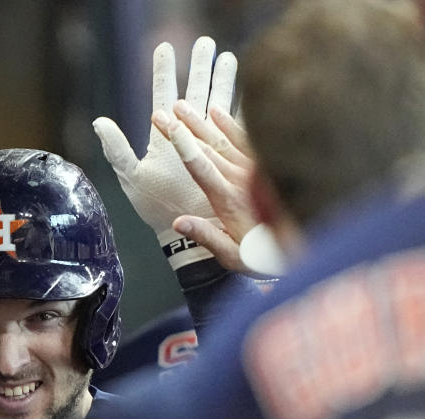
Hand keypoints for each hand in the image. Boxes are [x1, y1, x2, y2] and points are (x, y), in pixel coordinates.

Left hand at [93, 37, 236, 267]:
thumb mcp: (132, 177)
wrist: (186, 236)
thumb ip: (117, 149)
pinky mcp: (229, 161)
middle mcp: (188, 138)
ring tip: (227, 57)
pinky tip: (250, 92)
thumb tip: (98, 121)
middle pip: (196, 94)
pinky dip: (241, 111)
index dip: (165, 72)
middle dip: (200, 68)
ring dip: (224, 81)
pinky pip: (238, 131)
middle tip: (204, 42)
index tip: (165, 48)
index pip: (164, 97)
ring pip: (219, 105)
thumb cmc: (156, 208)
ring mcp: (210, 147)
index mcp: (165, 138)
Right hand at [151, 104, 257, 272]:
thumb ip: (207, 236)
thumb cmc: (268, 255)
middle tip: (163, 112)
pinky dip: (230, 124)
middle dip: (182, 128)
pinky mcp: (267, 167)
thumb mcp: (234, 255)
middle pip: (206, 148)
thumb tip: (178, 222)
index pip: (199, 164)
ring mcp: (254, 171)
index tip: (166, 124)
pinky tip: (217, 112)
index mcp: (228, 199)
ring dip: (201, 122)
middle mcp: (240, 179)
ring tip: (182, 106)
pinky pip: (246, 140)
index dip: (180, 142)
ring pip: (223, 140)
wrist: (312, 245)